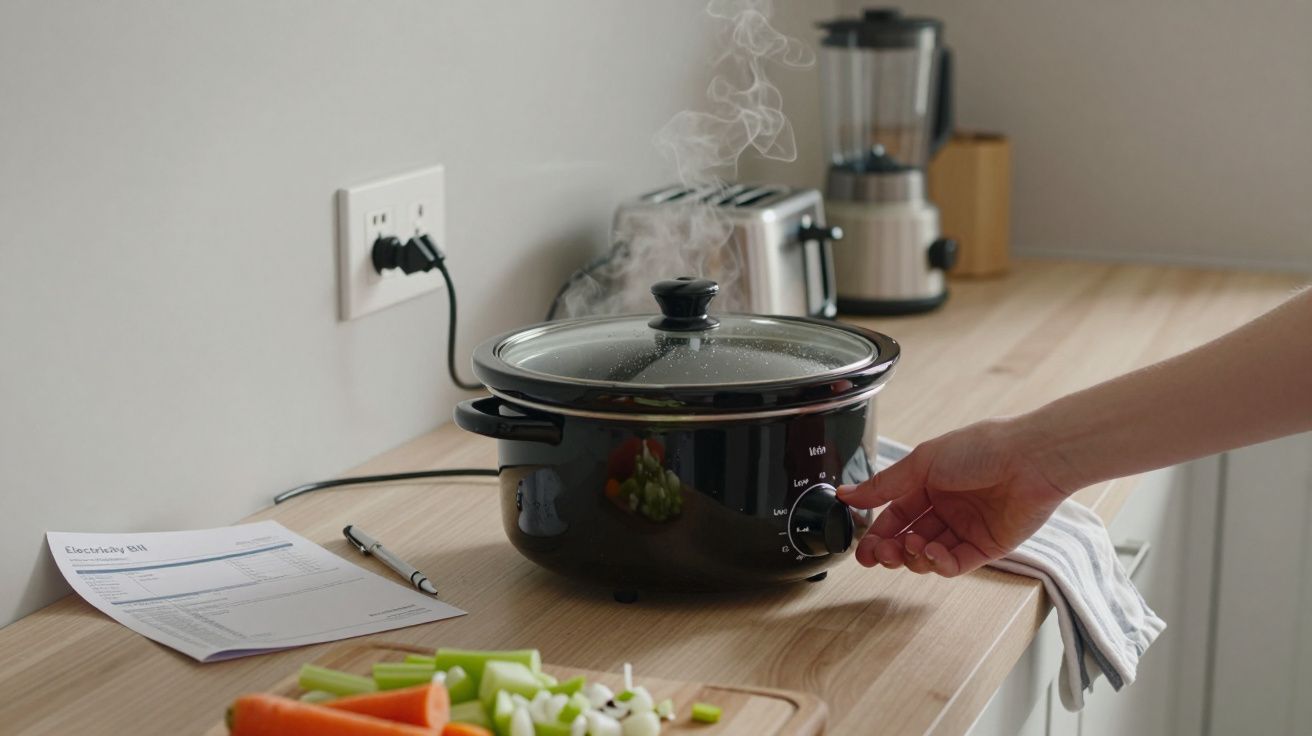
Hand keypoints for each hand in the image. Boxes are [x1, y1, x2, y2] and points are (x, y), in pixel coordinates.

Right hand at [837, 418, 1070, 576]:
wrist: (1031, 458)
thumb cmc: (982, 448)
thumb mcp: (921, 462)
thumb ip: (883, 485)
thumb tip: (846, 494)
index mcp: (929, 483)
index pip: (894, 515)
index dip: (877, 534)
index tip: (862, 549)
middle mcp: (947, 507)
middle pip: (909, 539)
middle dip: (890, 550)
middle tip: (879, 556)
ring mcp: (967, 529)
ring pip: (929, 555)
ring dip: (914, 556)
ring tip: (912, 546)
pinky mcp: (987, 547)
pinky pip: (956, 564)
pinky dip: (939, 563)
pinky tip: (934, 552)